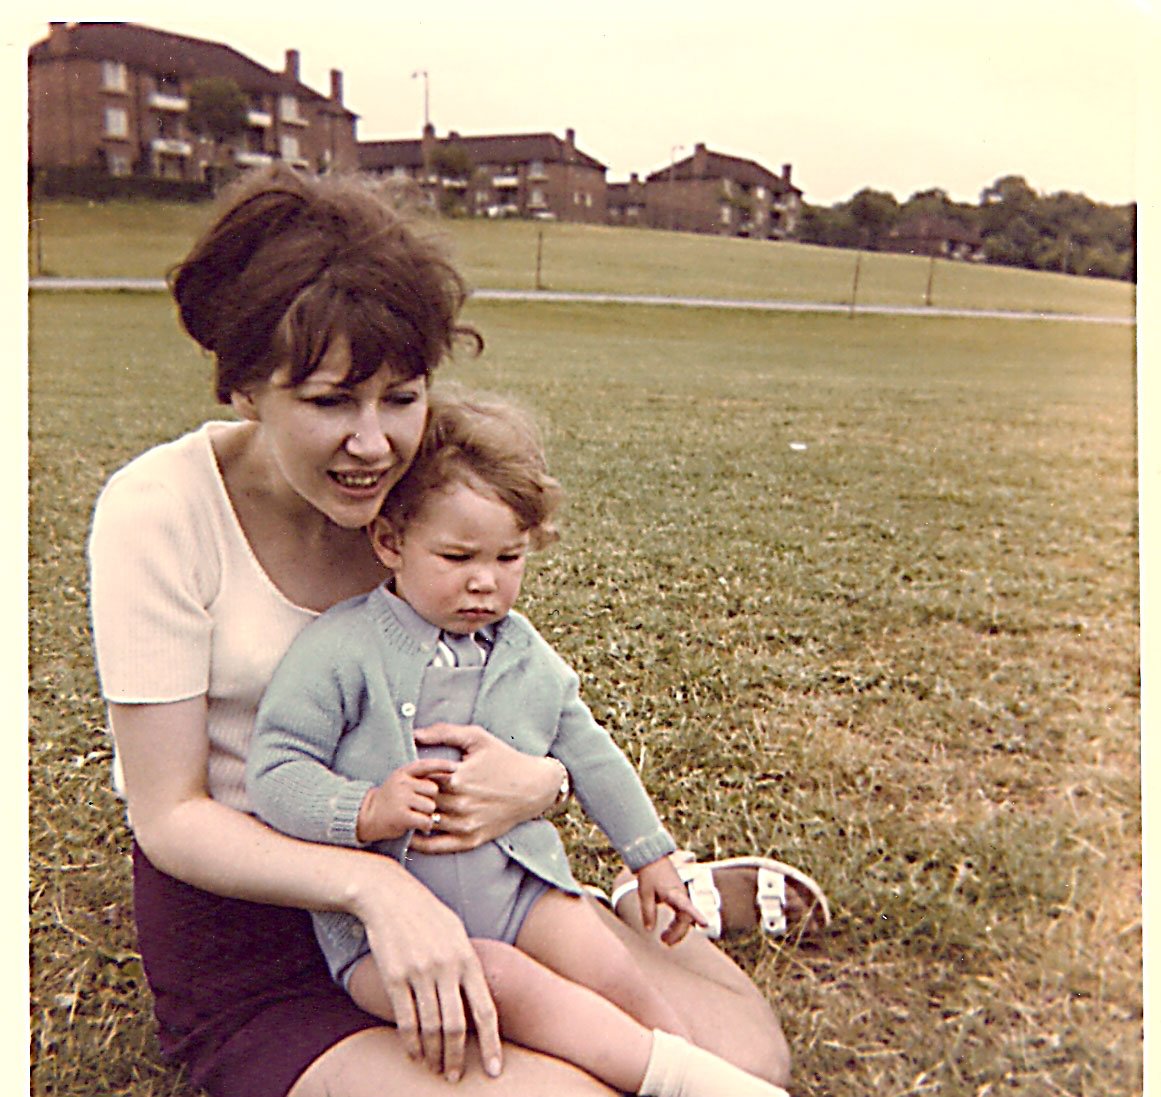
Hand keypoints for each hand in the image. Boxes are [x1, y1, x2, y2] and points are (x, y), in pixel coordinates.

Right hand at [355, 866, 502, 1082]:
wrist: (390, 896)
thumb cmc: (428, 915)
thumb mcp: (458, 932)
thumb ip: (469, 963)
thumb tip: (480, 997)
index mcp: (468, 958)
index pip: (485, 1010)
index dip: (491, 1044)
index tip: (493, 1070)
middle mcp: (446, 967)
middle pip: (456, 1026)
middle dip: (456, 1058)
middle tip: (454, 1077)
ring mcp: (419, 972)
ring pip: (430, 1027)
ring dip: (433, 1054)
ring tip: (435, 1069)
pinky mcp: (394, 977)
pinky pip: (405, 1020)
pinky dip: (410, 1043)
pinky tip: (414, 1055)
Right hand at [356, 759, 458, 843]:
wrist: (365, 816)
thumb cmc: (390, 800)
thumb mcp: (402, 782)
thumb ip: (420, 779)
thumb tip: (448, 778)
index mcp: (403, 773)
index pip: (426, 765)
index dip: (442, 765)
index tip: (455, 767)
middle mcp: (402, 783)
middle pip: (433, 789)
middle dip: (432, 799)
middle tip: (421, 806)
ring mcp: (401, 799)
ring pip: (430, 806)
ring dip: (428, 814)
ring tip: (416, 815)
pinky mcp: (401, 816)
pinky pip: (425, 820)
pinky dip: (425, 825)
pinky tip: (418, 826)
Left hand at [408, 723, 560, 852]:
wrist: (534, 787)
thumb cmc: (504, 758)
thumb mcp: (477, 738)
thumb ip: (444, 732)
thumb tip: (415, 733)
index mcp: (457, 778)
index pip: (419, 779)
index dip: (412, 776)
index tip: (409, 774)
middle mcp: (460, 804)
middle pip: (421, 802)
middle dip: (412, 797)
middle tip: (405, 793)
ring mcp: (466, 824)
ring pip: (426, 823)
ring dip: (415, 817)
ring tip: (408, 810)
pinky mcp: (472, 839)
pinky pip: (438, 847)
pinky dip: (422, 843)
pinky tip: (413, 834)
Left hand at [635, 856, 708, 945]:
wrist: (652, 858)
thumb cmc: (649, 874)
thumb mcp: (645, 894)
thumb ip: (648, 912)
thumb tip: (649, 930)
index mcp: (674, 893)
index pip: (687, 906)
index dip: (696, 915)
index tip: (705, 924)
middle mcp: (681, 895)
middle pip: (685, 919)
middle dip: (677, 933)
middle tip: (664, 942)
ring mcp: (681, 895)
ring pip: (684, 917)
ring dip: (676, 930)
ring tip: (664, 938)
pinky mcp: (679, 896)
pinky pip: (682, 913)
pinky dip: (676, 924)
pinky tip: (667, 929)